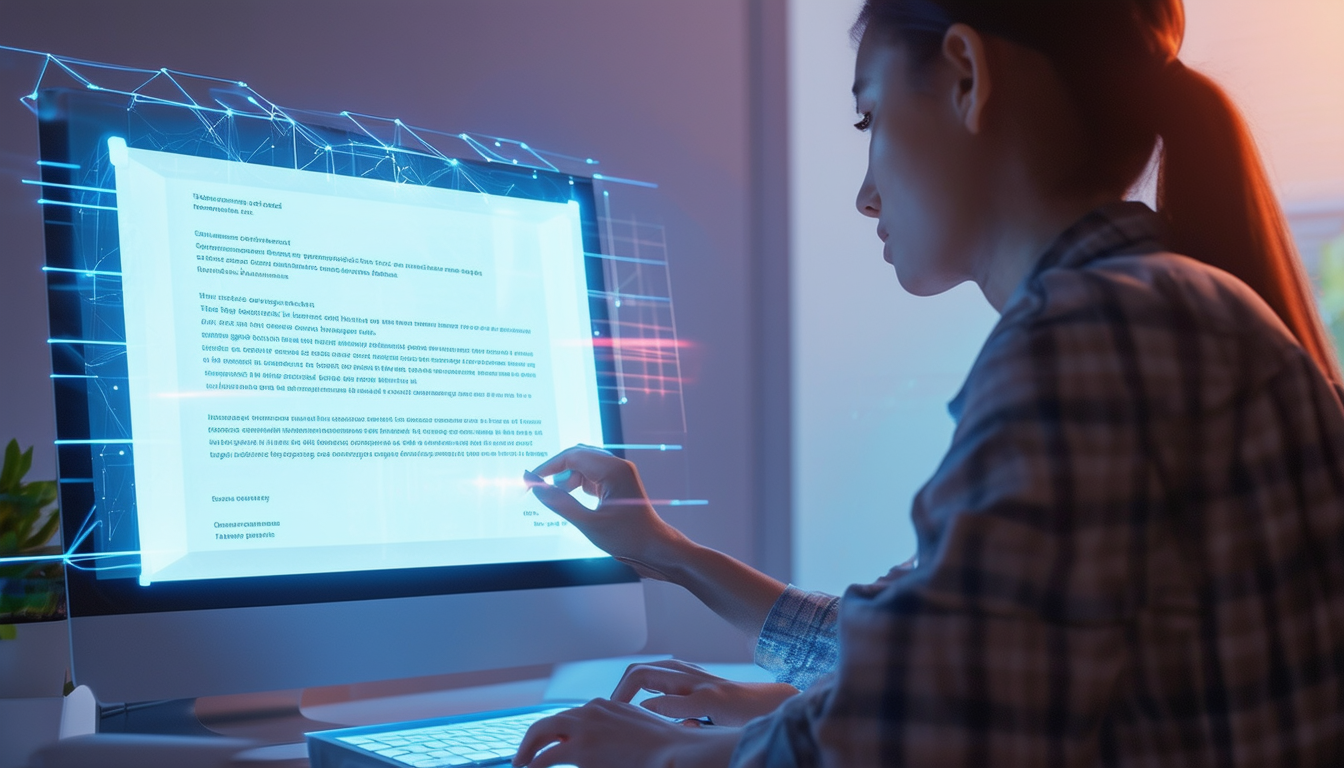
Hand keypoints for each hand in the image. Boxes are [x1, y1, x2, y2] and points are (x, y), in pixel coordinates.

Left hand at [512, 698, 740, 767]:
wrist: (675, 752)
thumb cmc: (665, 747)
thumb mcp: (638, 731)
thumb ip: (617, 733)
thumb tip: (608, 748)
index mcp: (606, 705)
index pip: (572, 716)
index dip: (557, 732)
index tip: (550, 744)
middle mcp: (591, 710)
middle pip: (551, 721)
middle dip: (534, 738)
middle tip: (524, 755)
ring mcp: (584, 727)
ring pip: (542, 732)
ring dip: (528, 750)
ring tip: (520, 764)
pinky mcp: (580, 749)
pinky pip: (547, 758)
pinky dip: (535, 764)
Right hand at [524, 445, 690, 580]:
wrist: (655, 548)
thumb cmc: (628, 537)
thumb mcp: (587, 523)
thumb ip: (558, 502)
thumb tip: (534, 485)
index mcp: (614, 469)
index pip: (572, 456)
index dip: (547, 467)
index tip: (530, 481)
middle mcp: (618, 466)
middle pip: (577, 456)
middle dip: (556, 471)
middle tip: (537, 489)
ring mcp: (618, 474)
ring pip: (583, 466)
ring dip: (566, 479)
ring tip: (557, 500)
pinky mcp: (617, 484)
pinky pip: (591, 476)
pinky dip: (577, 485)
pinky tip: (570, 500)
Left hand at [613, 659, 798, 726]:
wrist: (774, 706)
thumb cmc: (736, 712)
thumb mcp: (701, 711)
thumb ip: (677, 712)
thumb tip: (654, 722)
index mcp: (683, 675)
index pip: (640, 674)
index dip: (621, 693)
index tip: (611, 716)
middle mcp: (687, 673)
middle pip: (639, 670)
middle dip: (618, 692)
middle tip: (607, 716)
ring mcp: (698, 683)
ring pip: (649, 674)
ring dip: (627, 694)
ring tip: (617, 715)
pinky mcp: (712, 698)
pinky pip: (675, 700)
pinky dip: (657, 708)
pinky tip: (648, 718)